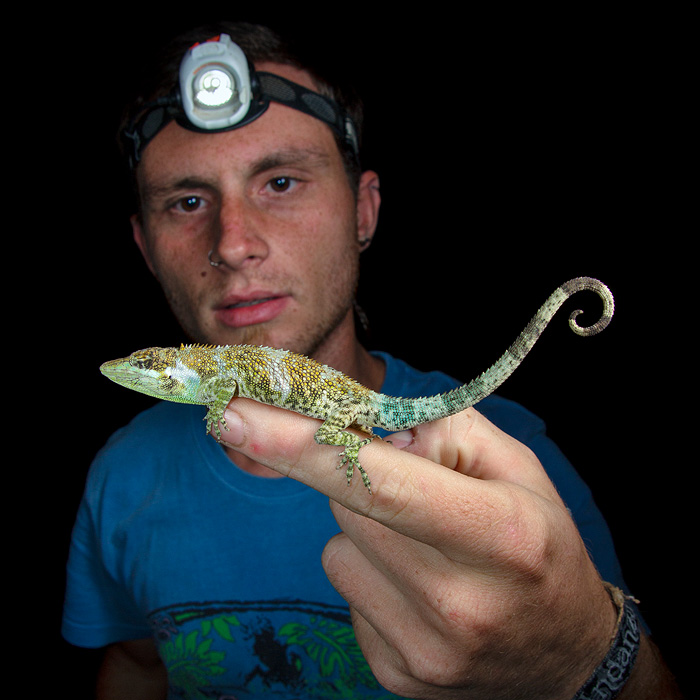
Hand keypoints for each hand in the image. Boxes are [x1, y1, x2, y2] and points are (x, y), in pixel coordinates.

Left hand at [217, 400, 645, 698]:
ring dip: (366, 534)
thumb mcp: (516, 466)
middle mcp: (457, 604)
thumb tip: (370, 430)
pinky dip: (370, 577)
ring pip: (337, 551)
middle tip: (415, 491)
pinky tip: (419, 588)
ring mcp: (423, 652)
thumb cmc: (540, 542)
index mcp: (496, 536)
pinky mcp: (396, 677)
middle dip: (363, 483)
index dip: (298, 444)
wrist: (567, 654)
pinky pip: (345, 594)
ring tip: (425, 549)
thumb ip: (444, 429)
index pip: (376, 482)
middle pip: (346, 509)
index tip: (232, 414)